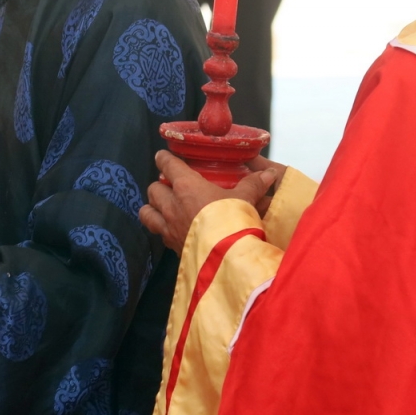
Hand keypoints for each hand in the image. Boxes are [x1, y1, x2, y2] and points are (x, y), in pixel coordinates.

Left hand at [140, 152, 280, 253]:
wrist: (227, 258)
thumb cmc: (233, 222)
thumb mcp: (245, 200)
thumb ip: (253, 185)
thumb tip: (268, 174)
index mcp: (187, 187)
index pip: (168, 166)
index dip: (164, 159)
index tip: (162, 157)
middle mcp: (172, 205)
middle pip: (153, 189)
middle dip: (159, 186)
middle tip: (170, 187)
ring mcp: (169, 226)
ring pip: (147, 212)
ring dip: (153, 208)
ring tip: (162, 208)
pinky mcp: (172, 245)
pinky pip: (158, 234)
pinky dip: (161, 230)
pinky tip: (172, 230)